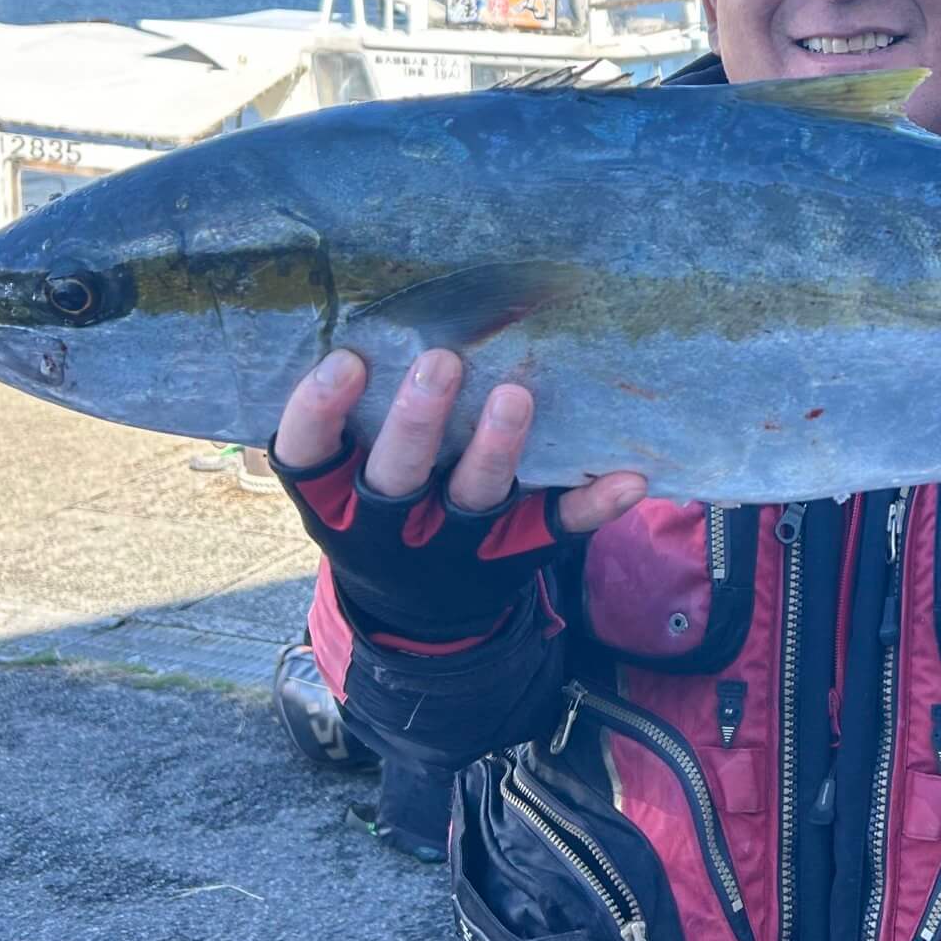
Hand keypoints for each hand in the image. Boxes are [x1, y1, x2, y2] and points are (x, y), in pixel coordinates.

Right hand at [276, 347, 647, 534]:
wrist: (418, 618)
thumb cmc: (377, 510)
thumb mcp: (340, 482)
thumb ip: (350, 422)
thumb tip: (375, 322)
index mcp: (334, 498)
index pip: (310, 453)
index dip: (318, 410)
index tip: (347, 361)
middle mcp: (390, 525)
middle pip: (397, 474)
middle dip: (418, 420)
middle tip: (442, 360)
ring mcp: (456, 544)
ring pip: (475, 496)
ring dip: (496, 447)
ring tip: (515, 396)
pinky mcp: (515, 554)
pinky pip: (557, 528)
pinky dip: (594, 504)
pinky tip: (630, 479)